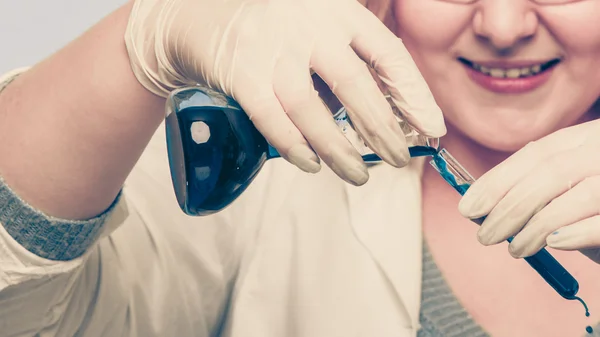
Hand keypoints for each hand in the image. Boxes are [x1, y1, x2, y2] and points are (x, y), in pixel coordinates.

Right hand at [124, 0, 445, 184]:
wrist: (201, 14)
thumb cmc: (274, 27)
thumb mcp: (319, 23)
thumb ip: (351, 55)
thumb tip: (395, 106)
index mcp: (338, 11)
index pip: (387, 54)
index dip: (414, 94)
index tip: (433, 128)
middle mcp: (308, 26)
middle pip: (355, 86)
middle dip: (382, 131)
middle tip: (399, 161)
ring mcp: (272, 49)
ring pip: (312, 110)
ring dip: (339, 151)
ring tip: (358, 176)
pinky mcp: (240, 73)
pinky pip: (272, 118)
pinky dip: (293, 146)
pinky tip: (311, 164)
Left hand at [458, 120, 599, 262]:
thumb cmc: (595, 205)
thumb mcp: (568, 187)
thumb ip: (535, 191)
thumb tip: (482, 206)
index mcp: (586, 138)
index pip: (535, 154)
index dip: (498, 180)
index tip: (468, 206)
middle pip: (549, 174)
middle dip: (509, 207)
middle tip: (484, 235)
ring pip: (575, 196)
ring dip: (536, 225)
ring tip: (514, 248)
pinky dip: (576, 231)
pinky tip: (552, 244)